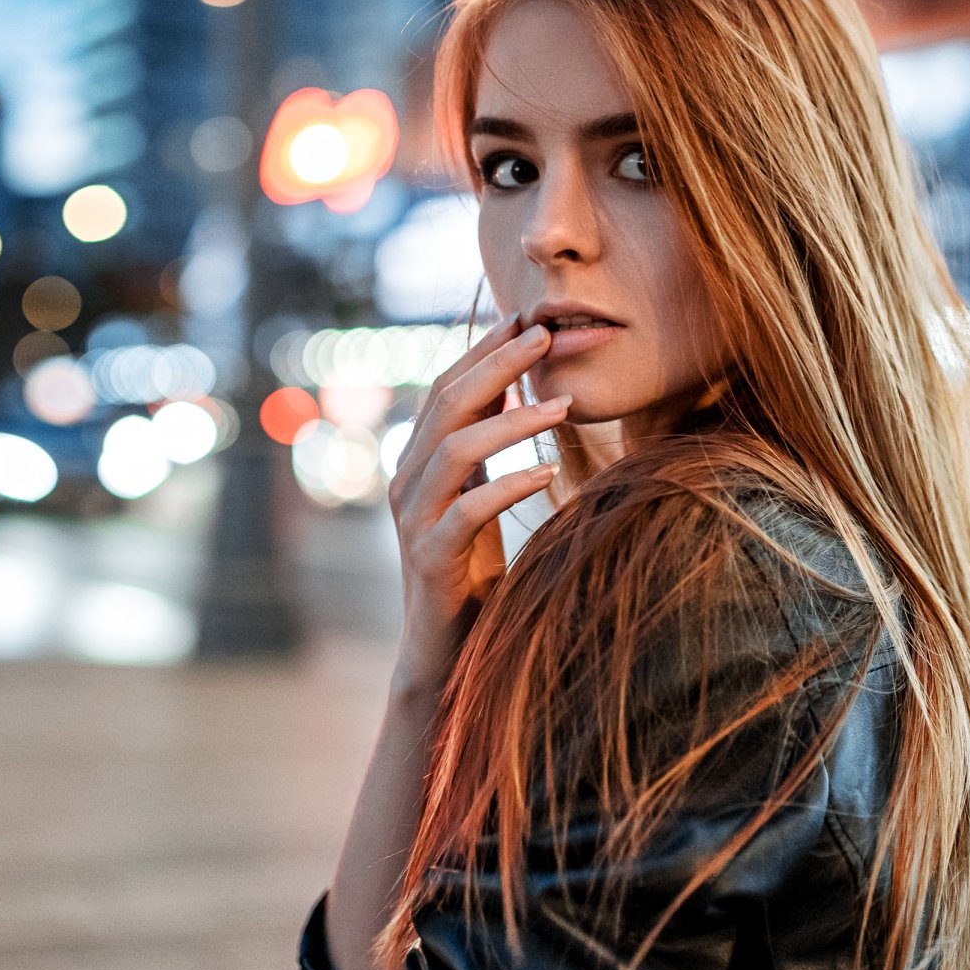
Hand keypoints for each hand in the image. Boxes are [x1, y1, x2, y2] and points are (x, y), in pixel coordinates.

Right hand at [386, 311, 569, 695]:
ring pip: (454, 449)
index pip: (446, 387)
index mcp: (418, 461)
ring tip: (563, 405)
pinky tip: (547, 472)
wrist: (448, 653)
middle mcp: (407, 481)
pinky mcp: (430, 560)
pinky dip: (507, 485)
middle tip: (546, 335)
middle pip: (446, 404)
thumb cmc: (472, 573)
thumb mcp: (482, 496)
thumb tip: (514, 382)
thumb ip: (487, 445)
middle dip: (497, 364)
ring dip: (510, 420)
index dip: (483, 349)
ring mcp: (413, 520)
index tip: (528, 316)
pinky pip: (467, 511)